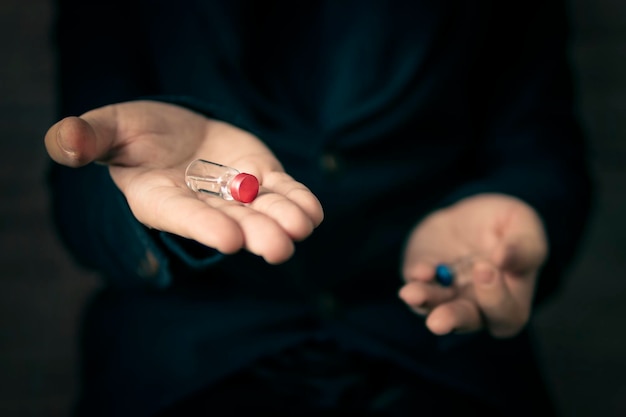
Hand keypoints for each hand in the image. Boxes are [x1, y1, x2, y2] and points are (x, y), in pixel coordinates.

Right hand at [44, 100, 323, 263]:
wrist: (176, 130)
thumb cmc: (136, 133)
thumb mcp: (110, 129)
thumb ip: (91, 137)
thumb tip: (62, 140)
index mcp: (162, 199)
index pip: (184, 216)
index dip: (205, 226)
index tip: (229, 239)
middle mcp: (203, 205)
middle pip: (232, 223)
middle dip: (256, 234)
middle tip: (278, 247)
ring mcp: (237, 194)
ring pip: (264, 211)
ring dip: (285, 220)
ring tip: (302, 226)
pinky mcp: (262, 177)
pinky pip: (282, 193)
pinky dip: (297, 201)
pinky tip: (311, 211)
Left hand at [398, 194, 546, 337]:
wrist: (468, 214)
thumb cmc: (504, 224)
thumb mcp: (522, 224)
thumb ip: (524, 245)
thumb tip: (503, 258)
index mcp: (510, 298)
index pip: (506, 314)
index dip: (495, 298)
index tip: (485, 267)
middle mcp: (475, 304)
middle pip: (466, 321)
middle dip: (452, 319)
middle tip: (438, 320)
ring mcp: (445, 294)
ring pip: (433, 308)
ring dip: (424, 301)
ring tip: (412, 294)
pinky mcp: (420, 279)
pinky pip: (415, 286)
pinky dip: (415, 280)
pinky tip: (420, 269)